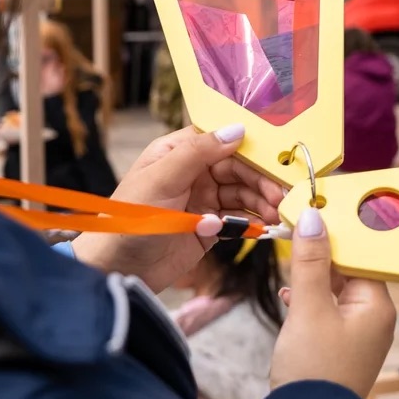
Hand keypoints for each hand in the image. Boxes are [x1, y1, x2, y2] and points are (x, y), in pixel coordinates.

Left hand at [72, 125, 284, 292]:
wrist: (117, 270)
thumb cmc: (130, 219)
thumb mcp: (162, 178)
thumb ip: (199, 152)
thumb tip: (238, 128)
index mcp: (179, 152)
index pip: (223, 140)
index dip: (250, 148)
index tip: (275, 158)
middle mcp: (194, 173)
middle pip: (239, 169)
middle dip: (261, 180)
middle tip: (281, 195)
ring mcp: (203, 201)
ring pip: (243, 194)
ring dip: (262, 201)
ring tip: (277, 213)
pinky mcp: (210, 227)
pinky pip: (239, 218)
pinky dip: (255, 221)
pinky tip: (268, 225)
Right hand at [273, 208, 395, 398]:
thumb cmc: (313, 368)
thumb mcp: (309, 308)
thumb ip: (310, 262)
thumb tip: (313, 219)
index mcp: (378, 305)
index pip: (363, 256)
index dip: (337, 236)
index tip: (313, 220)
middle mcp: (375, 318)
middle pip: (351, 272)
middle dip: (323, 257)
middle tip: (296, 237)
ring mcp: (359, 335)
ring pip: (338, 292)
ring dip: (314, 279)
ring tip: (290, 269)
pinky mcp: (341, 348)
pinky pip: (329, 313)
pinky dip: (311, 302)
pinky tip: (291, 298)